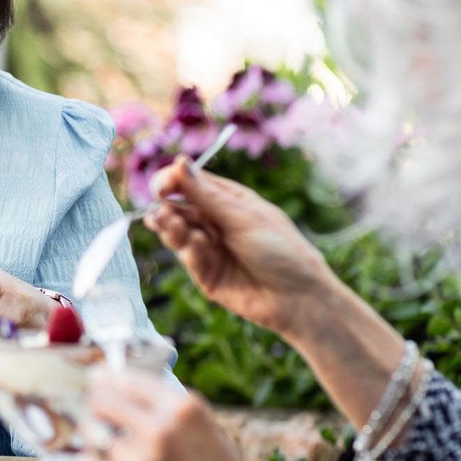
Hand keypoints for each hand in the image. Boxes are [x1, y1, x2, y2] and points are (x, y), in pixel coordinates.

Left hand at [82, 370, 293, 460]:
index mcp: (184, 410)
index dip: (108, 377)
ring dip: (96, 437)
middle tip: (96, 409)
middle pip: (102, 400)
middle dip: (97, 403)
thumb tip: (132, 388)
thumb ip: (172, 409)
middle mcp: (160, 430)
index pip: (128, 378)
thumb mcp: (211, 432)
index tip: (98, 378)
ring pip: (93, 433)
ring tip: (107, 444)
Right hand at [145, 156, 343, 338]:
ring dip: (170, 227)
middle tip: (161, 212)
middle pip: (177, 208)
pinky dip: (190, 250)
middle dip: (165, 208)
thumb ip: (206, 194)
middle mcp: (215, 222)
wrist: (299, 298)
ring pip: (176, 232)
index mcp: (228, 201)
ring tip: (171, 225)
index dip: (171, 182)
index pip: (190, 183)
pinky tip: (199, 246)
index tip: (161, 188)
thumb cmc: (281, 250)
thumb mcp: (243, 217)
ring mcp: (209, 248)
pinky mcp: (205, 274)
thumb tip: (179, 161)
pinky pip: (188, 257)